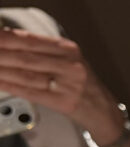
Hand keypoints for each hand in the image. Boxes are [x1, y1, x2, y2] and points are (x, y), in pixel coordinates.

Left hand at [0, 27, 125, 146]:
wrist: (102, 109)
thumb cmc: (78, 83)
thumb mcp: (65, 60)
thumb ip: (39, 50)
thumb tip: (5, 38)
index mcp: (68, 49)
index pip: (30, 40)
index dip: (5, 37)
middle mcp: (70, 65)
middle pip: (25, 57)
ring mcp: (69, 84)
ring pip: (26, 74)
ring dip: (1, 69)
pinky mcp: (64, 102)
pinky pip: (31, 92)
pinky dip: (10, 85)